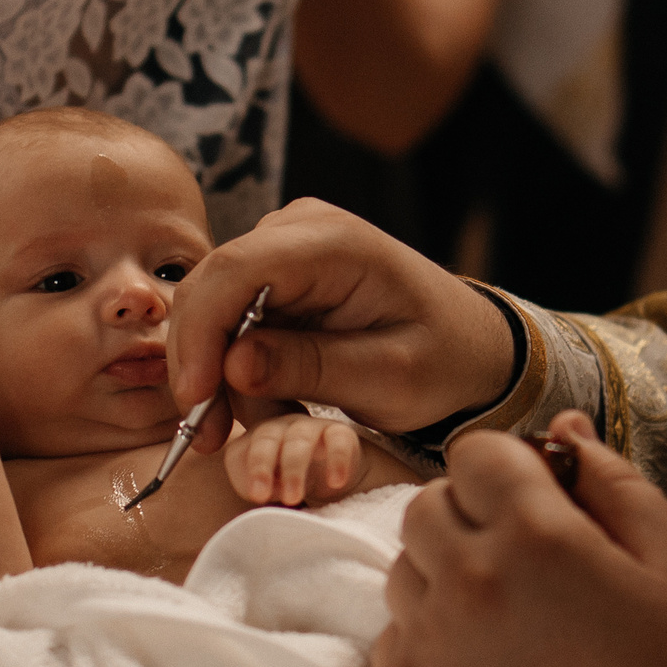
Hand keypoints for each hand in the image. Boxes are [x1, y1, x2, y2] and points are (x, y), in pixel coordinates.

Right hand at [167, 199, 517, 453]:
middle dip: (200, 365)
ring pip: (213, 312)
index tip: (197, 401)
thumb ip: (312, 368)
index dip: (201, 335)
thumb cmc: (444, 359)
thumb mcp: (389, 378)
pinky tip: (263, 407)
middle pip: (210, 289)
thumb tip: (232, 366)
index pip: (235, 271)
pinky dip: (235, 370)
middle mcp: (297, 230)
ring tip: (254, 427)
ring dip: (221, 377)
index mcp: (333, 241)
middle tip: (208, 436)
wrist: (470, 345)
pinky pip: (231, 322)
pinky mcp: (276, 276)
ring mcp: (282, 248)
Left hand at [225, 413, 366, 507]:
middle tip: (262, 498)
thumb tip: (262, 494)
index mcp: (256, 439)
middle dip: (261, 467)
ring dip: (293, 470)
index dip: (244, 473)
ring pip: (298, 440)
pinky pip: (337, 441)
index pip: (240, 451)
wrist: (333, 473)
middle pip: (266, 439)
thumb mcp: (269, 488)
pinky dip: (336, 461)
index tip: (256, 497)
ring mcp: (310, 427)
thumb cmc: (290, 481)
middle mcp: (280, 427)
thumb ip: (257, 490)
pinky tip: (335, 483)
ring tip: (292, 498)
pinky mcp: (340, 432)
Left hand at [377, 412, 666, 666]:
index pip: (475, 451)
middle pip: (428, 501)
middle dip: (469, 513)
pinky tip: (483, 659)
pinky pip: (393, 629)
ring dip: (442, 569)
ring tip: (502, 611)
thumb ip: (615, 481)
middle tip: (520, 555)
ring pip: (402, 563)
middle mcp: (467, 577)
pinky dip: (428, 632)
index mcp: (536, 534)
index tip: (535, 500)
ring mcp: (427, 637)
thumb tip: (563, 430)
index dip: (508, 468)